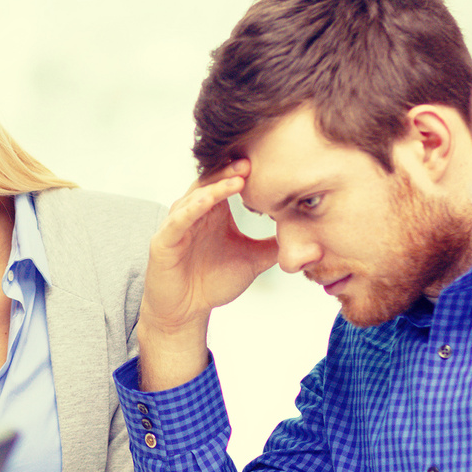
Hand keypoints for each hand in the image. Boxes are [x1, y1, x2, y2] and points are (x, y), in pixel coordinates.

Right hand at [136, 161, 278, 389]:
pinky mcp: (164, 241)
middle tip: (254, 159)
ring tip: (239, 176)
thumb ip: (273, 245)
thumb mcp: (252, 261)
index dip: (246, 173)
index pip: (228, 183)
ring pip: (196, 195)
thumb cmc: (212, 283)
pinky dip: (193, 207)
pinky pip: (179, 219)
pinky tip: (208, 199)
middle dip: (232, 170)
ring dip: (216, 185)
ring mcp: (178, 224)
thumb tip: (307, 236)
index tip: (270, 164)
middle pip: (211, 181)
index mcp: (214, 213)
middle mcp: (194, 212)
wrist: (186, 312)